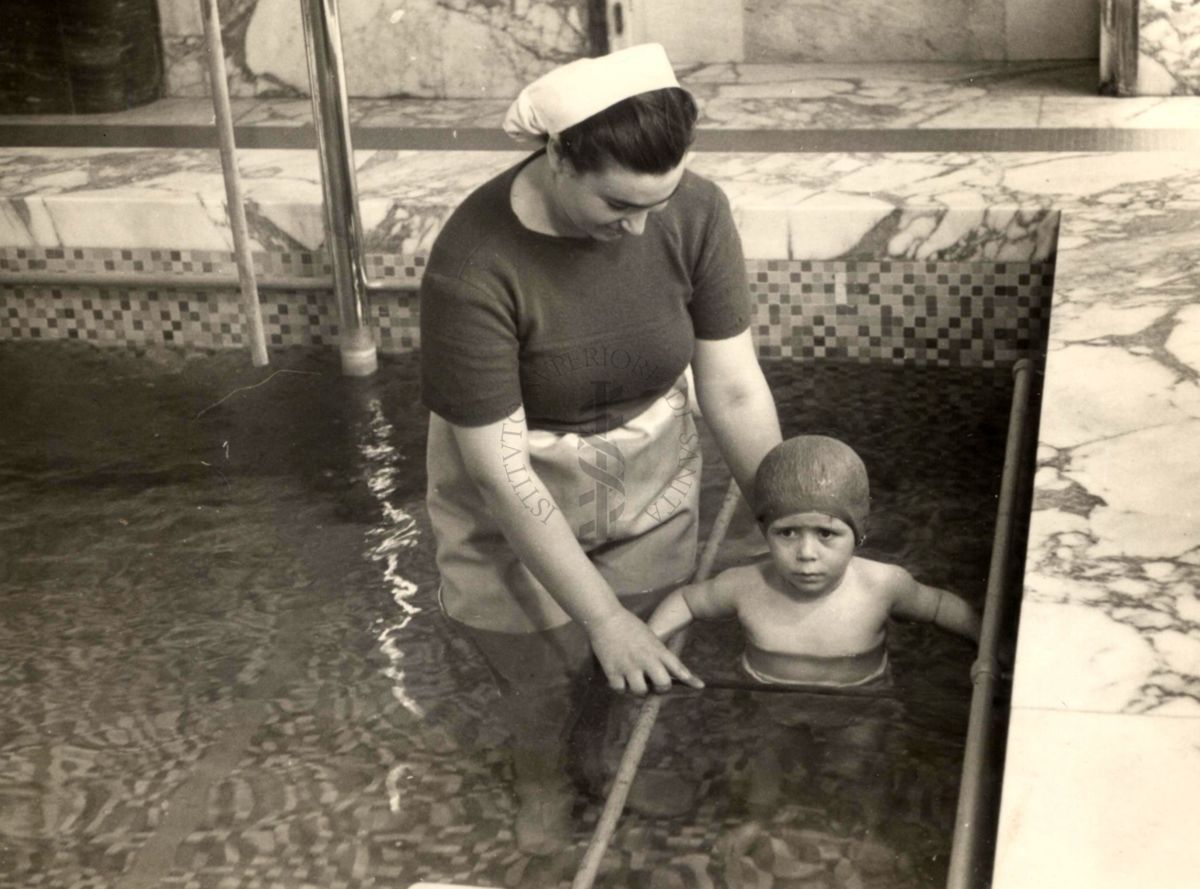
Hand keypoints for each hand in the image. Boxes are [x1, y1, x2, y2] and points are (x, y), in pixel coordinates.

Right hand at [588, 608, 703, 694]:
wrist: (606, 617)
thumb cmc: (628, 624)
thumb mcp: (649, 636)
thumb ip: (657, 652)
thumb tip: (663, 669)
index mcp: (656, 649)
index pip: (677, 666)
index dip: (690, 679)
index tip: (700, 686)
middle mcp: (646, 659)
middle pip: (663, 684)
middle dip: (660, 688)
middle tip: (653, 684)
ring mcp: (629, 666)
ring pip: (641, 691)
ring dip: (639, 690)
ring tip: (633, 681)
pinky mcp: (613, 670)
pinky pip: (621, 690)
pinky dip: (621, 688)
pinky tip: (620, 680)